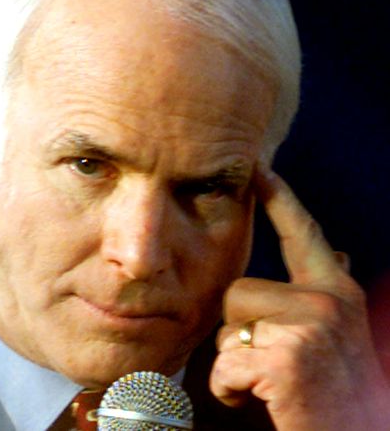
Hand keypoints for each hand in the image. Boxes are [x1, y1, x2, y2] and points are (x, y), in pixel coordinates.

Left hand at [210, 166, 389, 429]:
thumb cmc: (336, 393)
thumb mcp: (342, 335)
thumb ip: (327, 295)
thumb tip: (339, 252)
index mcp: (339, 293)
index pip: (302, 233)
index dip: (279, 197)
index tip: (257, 166)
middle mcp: (329, 302)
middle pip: (238, 291)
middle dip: (240, 332)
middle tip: (273, 364)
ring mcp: (310, 328)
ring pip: (227, 328)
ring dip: (235, 362)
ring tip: (271, 384)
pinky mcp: (287, 359)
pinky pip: (225, 365)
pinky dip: (229, 389)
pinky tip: (263, 401)